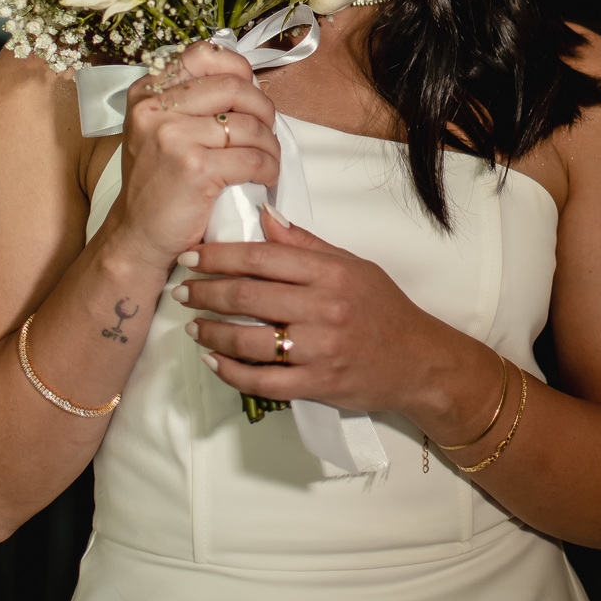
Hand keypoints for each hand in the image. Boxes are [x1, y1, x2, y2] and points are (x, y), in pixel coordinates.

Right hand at [97, 43, 280, 273]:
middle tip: (266, 130)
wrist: (138, 235)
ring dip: (270, 144)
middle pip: (234, 87)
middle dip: (263, 108)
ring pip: (249, 125)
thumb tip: (249, 83)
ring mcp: (174, 138)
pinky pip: (253, 158)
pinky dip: (269, 168)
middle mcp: (155, 110)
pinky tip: (266, 177)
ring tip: (268, 158)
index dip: (238, 69)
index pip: (203, 55)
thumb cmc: (157, 183)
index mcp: (146, 93)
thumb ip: (190, 102)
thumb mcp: (157, 131)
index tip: (250, 91)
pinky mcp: (195, 169)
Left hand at [173, 206, 503, 437]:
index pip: (261, 258)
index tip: (192, 255)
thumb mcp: (351, 265)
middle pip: (248, 296)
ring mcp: (320, 349)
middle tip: (181, 289)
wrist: (419, 362)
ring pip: (248, 340)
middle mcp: (324, 308)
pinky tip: (214, 361)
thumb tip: (264, 215)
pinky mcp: (318, 384)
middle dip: (205, 292)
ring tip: (192, 325)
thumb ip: (305, 243)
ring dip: (212, 332)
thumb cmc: (383, 309)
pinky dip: (231, 372)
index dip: (219, 256)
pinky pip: (263, 381)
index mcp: (330, 273)